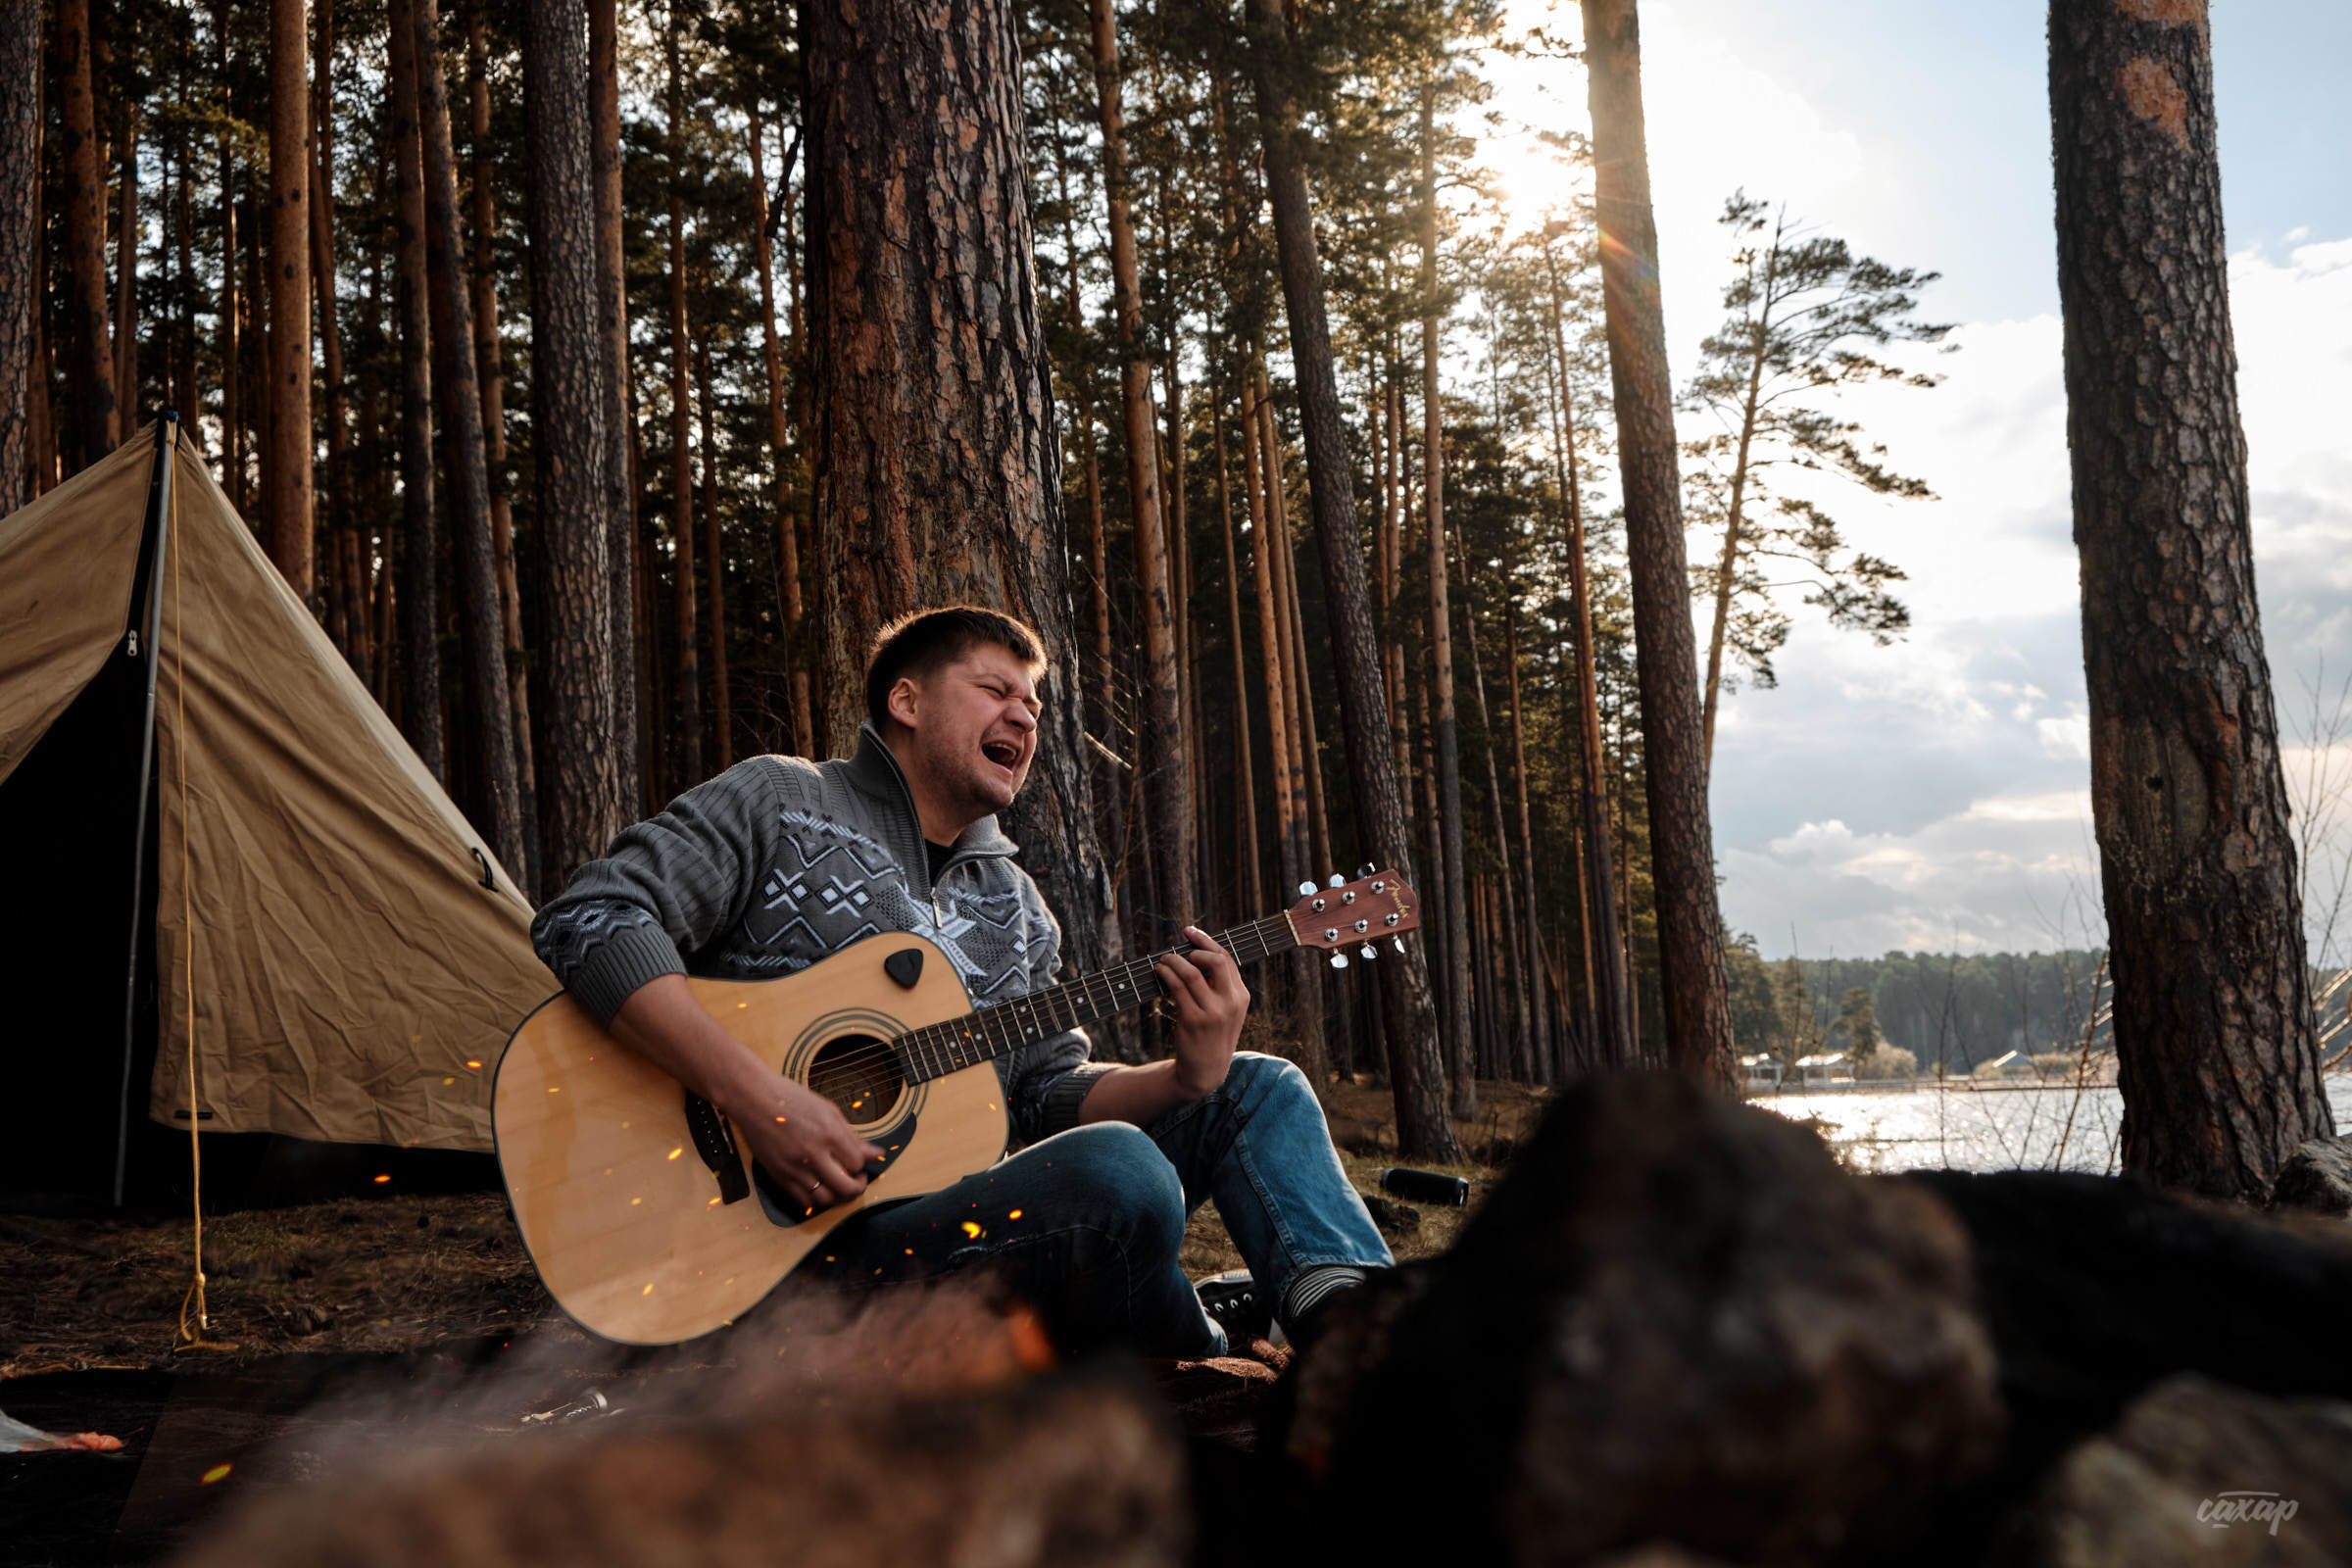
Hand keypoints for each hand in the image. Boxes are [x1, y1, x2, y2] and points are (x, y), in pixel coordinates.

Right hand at [724, 1071, 884, 1209]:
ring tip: (837, 1183)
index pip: (857, 1163)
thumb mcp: (828, 1110)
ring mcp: (794, 1167)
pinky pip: (802, 1201)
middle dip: (857, 1187)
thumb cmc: (790, 1099)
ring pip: (825, 1199)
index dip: (861, 1164)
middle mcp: (812, 1153)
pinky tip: (818, 1188)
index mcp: (828, 1133)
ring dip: (837, 1196)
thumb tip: (876, 1154)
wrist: (753, 1099)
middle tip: (856, 1180)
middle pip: (845, 1187)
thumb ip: (852, 1136)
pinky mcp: (778, 1176)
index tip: (858, 1161)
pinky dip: (815, 1200)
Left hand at [1157, 926, 1250, 1096]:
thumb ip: (1219, 986)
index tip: (1190, 931)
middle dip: (1195, 949)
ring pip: (1192, 973)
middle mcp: (1230, 1003)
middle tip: (1180, 951)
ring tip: (1164, 960)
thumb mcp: (1226, 1011)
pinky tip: (1160, 972)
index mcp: (1241, 996)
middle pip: (1215, 961)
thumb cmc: (1212, 1035)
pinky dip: (1166, 974)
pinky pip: (1177, 988)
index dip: (1207, 942)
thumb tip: (1196, 955)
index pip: (1226, 959)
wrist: (1205, 1070)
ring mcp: (1212, 1012)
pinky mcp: (1193, 1020)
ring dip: (1174, 961)